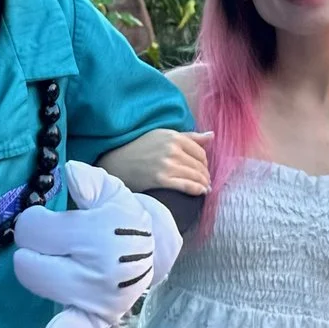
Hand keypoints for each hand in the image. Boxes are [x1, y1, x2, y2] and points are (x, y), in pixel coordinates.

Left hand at [14, 161, 183, 327]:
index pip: (31, 230)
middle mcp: (98, 268)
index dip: (35, 222)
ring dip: (40, 272)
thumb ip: (88, 180)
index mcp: (98, 234)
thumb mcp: (110, 191)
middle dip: (34, 248)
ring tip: (61, 263)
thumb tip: (72, 174)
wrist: (152, 250)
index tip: (50, 222)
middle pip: (27, 263)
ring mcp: (98, 297)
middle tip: (54, 245)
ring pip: (38, 284)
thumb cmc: (121, 218)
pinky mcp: (98, 319)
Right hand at [97, 127, 212, 195]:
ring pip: (195, 176)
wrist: (116, 161)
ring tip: (205, 188)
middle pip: (199, 165)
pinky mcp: (161, 180)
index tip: (203, 168)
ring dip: (203, 184)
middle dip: (205, 174)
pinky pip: (186, 185)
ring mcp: (167, 165)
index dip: (204, 162)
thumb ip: (188, 136)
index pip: (200, 151)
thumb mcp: (162, 135)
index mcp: (173, 137)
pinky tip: (201, 192)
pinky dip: (197, 189)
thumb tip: (212, 135)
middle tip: (206, 181)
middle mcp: (172, 150)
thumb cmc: (139, 148)